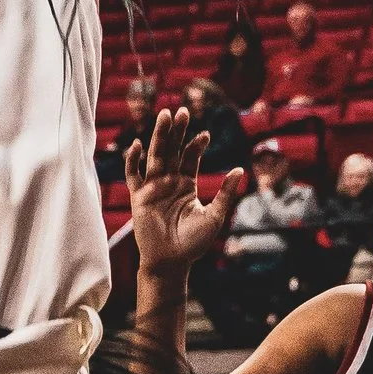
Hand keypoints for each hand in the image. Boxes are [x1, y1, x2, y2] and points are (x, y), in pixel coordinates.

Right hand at [128, 106, 244, 273]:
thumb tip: (239, 169)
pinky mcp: (139, 197)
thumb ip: (224, 192)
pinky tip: (136, 145)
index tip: (205, 134)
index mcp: (186, 184)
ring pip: (155, 155)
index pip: (190, 157)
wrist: (172, 263)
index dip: (196, 144)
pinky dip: (132, 160)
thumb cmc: (193, 243)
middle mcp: (169, 181)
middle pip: (172, 150)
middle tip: (182, 111)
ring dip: (159, 136)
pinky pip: (133, 175)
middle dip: (176, 131)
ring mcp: (153, 187)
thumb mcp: (214, 216)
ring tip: (165, 116)